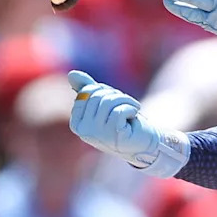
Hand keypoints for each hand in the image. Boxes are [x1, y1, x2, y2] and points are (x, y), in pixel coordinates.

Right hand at [68, 71, 188, 176]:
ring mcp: (98, 135)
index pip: (85, 93)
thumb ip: (87, 90)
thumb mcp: (103, 103)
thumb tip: (71, 75)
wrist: (144, 141)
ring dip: (125, 100)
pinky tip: (134, 115)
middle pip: (96, 95)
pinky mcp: (114, 136)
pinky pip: (119, 110)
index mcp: (77, 124)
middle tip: (125, 105)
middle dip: (115, 94)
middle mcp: (84, 131)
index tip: (113, 101)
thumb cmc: (122, 120)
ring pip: (108, 101)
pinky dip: (131, 108)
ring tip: (131, 109)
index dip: (103, 90)